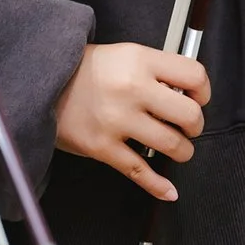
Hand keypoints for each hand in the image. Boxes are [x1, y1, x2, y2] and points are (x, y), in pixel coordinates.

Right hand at [53, 43, 208, 202]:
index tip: (199, 98)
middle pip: (189, 115)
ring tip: (176, 146)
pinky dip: (158, 185)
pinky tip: (168, 190)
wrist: (41, 83)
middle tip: (187, 126)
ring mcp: (118, 120)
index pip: (194, 76)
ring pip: (172, 145)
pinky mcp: (103, 147)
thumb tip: (186, 92)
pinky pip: (140, 171)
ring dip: (182, 152)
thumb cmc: (84, 70)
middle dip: (195, 125)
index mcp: (140, 60)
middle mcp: (132, 89)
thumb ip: (155, 69)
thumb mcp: (123, 54)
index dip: (203, 91)